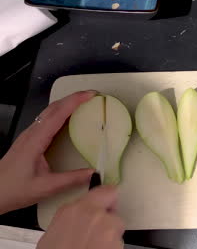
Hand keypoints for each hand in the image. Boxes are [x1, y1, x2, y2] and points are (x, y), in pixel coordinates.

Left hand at [0, 91, 95, 213]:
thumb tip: (94, 173)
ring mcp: (29, 135)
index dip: (75, 101)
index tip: (91, 95)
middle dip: (73, 98)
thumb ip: (71, 179)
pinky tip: (69, 118)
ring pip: (49, 112)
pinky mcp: (29, 140)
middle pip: (53, 107)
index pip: (58, 114)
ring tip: (84, 103)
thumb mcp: (45, 187)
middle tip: (92, 96)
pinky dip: (61, 113)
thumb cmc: (14, 190)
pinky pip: (47, 120)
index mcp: (36, 140)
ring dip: (67, 104)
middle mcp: (31, 134)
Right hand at [37, 186, 124, 248]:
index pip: (104, 191)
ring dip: (109, 237)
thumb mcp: (53, 234)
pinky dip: (112, 247)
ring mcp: (107, 227)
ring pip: (116, 228)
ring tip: (94, 247)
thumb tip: (78, 219)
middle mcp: (93, 214)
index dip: (109, 198)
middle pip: (112, 212)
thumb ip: (70, 220)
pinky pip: (118, 242)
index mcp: (73, 210)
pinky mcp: (117, 241)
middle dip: (108, 222)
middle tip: (96, 235)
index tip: (109, 203)